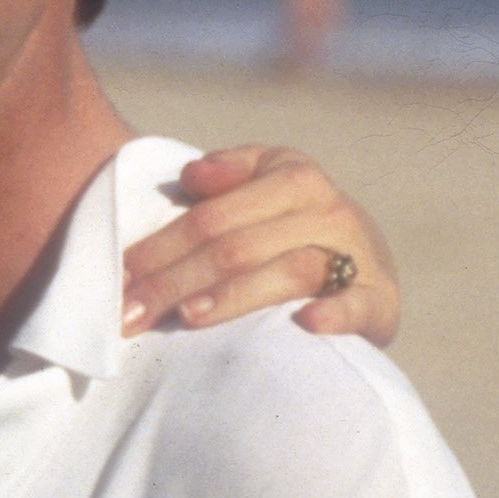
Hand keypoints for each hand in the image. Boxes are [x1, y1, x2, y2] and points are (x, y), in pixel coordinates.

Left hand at [122, 145, 398, 344]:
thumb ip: (226, 176)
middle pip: (238, 246)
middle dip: (176, 282)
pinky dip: (334, 313)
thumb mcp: (262, 192)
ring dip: (236, 295)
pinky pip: (358, 303)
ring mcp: (358, 255)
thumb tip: (191, 173)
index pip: (212, 215)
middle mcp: (328, 210)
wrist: (370, 270)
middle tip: (130, 315)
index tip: (119, 279)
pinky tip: (304, 324)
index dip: (161, 246)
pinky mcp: (380, 300)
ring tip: (189, 317)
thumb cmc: (292, 232)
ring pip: (291, 270)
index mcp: (293, 177)